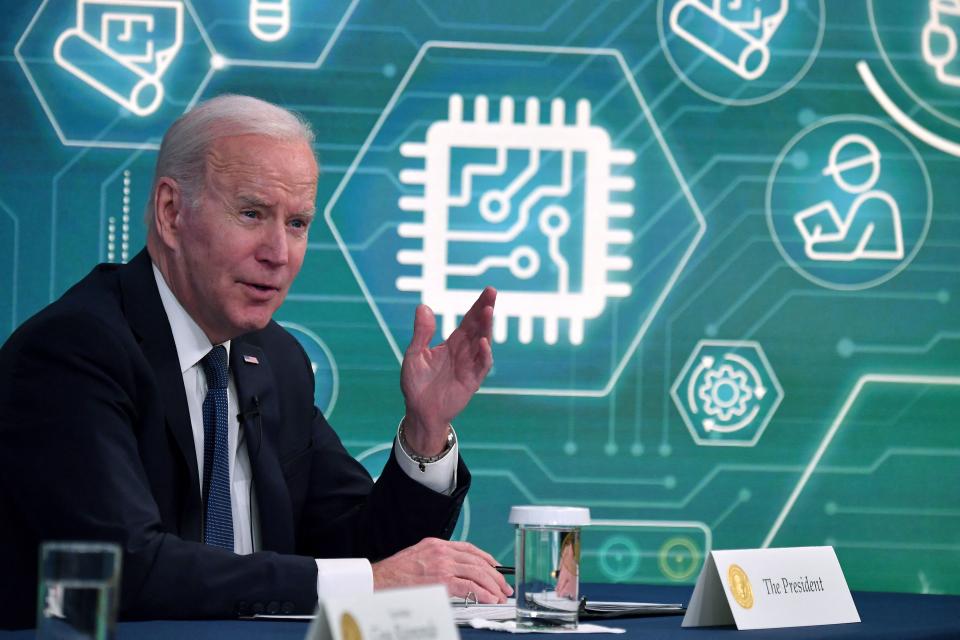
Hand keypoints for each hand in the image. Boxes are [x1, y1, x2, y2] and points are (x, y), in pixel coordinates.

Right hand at [371, 538, 512, 602]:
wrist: (378, 579)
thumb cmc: (395, 573)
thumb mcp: (418, 557)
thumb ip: (437, 560)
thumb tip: (455, 572)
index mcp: (437, 544)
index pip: (470, 549)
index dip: (486, 559)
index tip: (496, 568)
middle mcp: (442, 551)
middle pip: (477, 560)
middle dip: (495, 575)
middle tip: (503, 586)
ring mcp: (443, 565)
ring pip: (477, 572)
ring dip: (492, 585)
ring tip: (500, 595)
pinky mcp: (441, 580)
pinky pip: (469, 586)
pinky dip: (482, 593)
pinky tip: (489, 598)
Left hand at [400, 288, 495, 454]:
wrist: (419, 411)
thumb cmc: (416, 383)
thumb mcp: (415, 354)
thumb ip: (422, 332)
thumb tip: (423, 306)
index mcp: (453, 343)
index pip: (469, 320)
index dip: (478, 305)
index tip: (489, 290)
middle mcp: (465, 352)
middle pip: (478, 327)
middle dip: (485, 310)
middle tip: (492, 293)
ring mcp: (470, 365)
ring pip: (483, 343)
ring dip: (486, 327)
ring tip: (488, 311)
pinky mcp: (472, 381)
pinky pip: (481, 366)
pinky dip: (484, 354)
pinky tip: (483, 342)